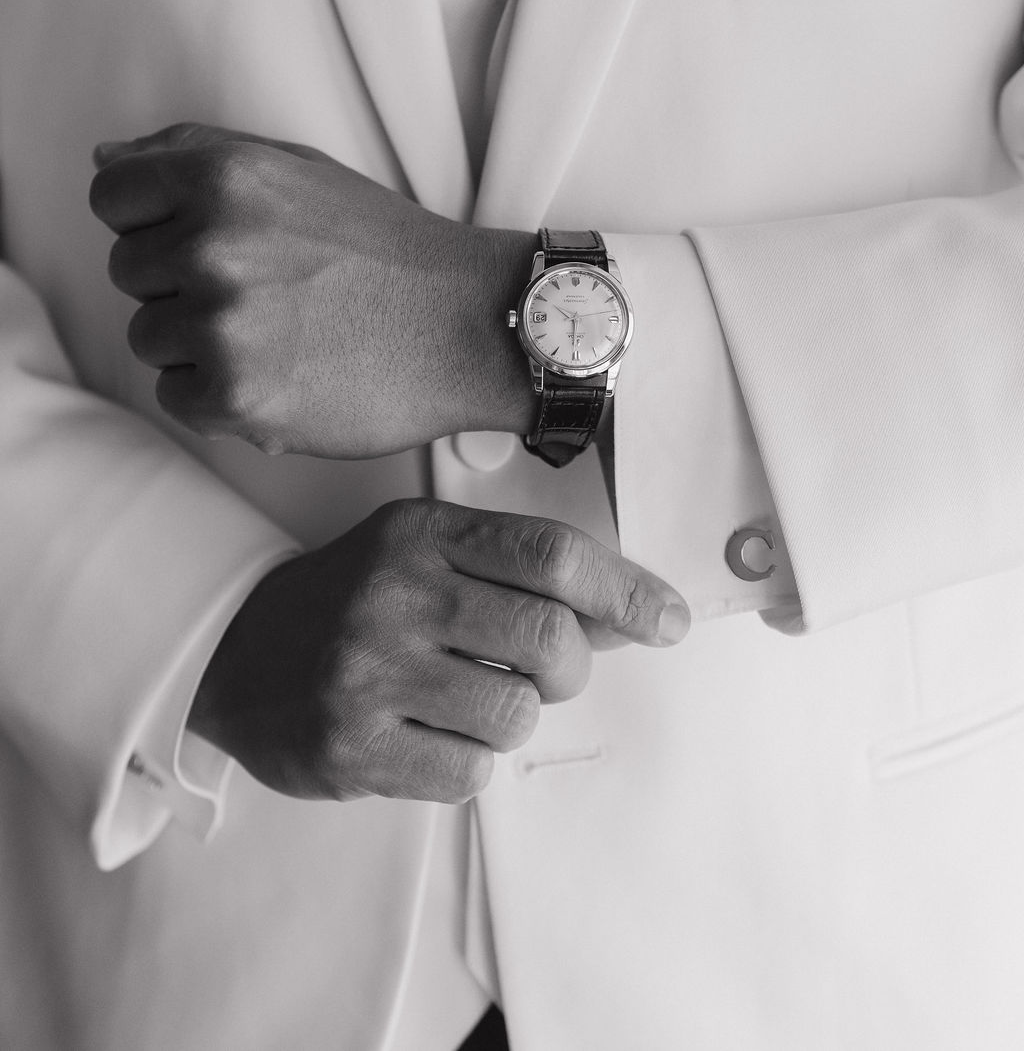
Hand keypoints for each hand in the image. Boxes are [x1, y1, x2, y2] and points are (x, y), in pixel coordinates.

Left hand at [89, 124, 535, 456]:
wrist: (469, 328)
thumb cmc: (389, 251)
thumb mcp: (301, 171)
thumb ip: (196, 153)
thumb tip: (104, 161)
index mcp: (224, 177)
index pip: (111, 197)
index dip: (153, 220)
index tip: (205, 238)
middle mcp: (212, 246)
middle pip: (128, 271)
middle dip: (182, 282)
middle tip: (267, 290)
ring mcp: (221, 326)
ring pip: (148, 337)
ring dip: (198, 342)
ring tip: (280, 334)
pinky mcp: (235, 397)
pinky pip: (175, 396)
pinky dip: (218, 394)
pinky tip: (280, 374)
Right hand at [187, 499, 689, 802]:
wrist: (234, 651)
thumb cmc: (353, 599)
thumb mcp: (426, 553)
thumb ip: (518, 573)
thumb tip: (627, 612)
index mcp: (421, 533)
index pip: (552, 555)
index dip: (627, 590)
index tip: (667, 620)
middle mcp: (394, 595)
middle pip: (549, 639)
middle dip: (573, 666)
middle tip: (552, 671)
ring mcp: (368, 675)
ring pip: (516, 714)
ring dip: (515, 714)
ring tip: (471, 697)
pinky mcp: (352, 749)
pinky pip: (469, 772)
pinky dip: (470, 759)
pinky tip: (431, 732)